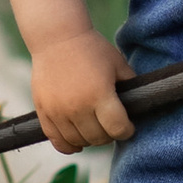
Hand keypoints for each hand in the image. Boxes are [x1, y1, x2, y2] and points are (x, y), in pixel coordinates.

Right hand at [31, 29, 131, 150]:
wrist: (57, 37)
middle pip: (99, 138)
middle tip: (110, 125)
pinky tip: (77, 141)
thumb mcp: (118, 64)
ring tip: (94, 128)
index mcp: (99, 95)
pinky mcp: (43, 111)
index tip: (127, 126)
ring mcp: (58, 111)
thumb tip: (139, 105)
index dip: (127, 130)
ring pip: (79, 142)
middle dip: (109, 134)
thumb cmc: (91, 48)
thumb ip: (130, 86)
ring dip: (90, 139)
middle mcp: (77, 106)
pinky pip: (57, 140)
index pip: (117, 129)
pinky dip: (69, 145)